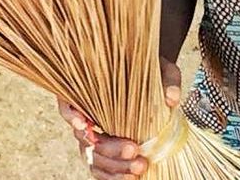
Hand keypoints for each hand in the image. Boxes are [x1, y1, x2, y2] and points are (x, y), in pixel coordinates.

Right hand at [57, 57, 182, 178]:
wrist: (154, 84)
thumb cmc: (153, 74)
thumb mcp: (163, 70)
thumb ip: (168, 80)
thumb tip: (171, 98)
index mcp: (91, 90)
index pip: (68, 103)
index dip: (72, 114)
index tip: (85, 123)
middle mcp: (87, 115)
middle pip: (85, 137)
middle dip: (109, 148)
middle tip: (134, 150)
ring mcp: (94, 135)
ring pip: (93, 157)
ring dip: (114, 167)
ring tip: (139, 167)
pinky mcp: (105, 150)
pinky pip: (100, 169)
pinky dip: (113, 176)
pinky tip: (130, 178)